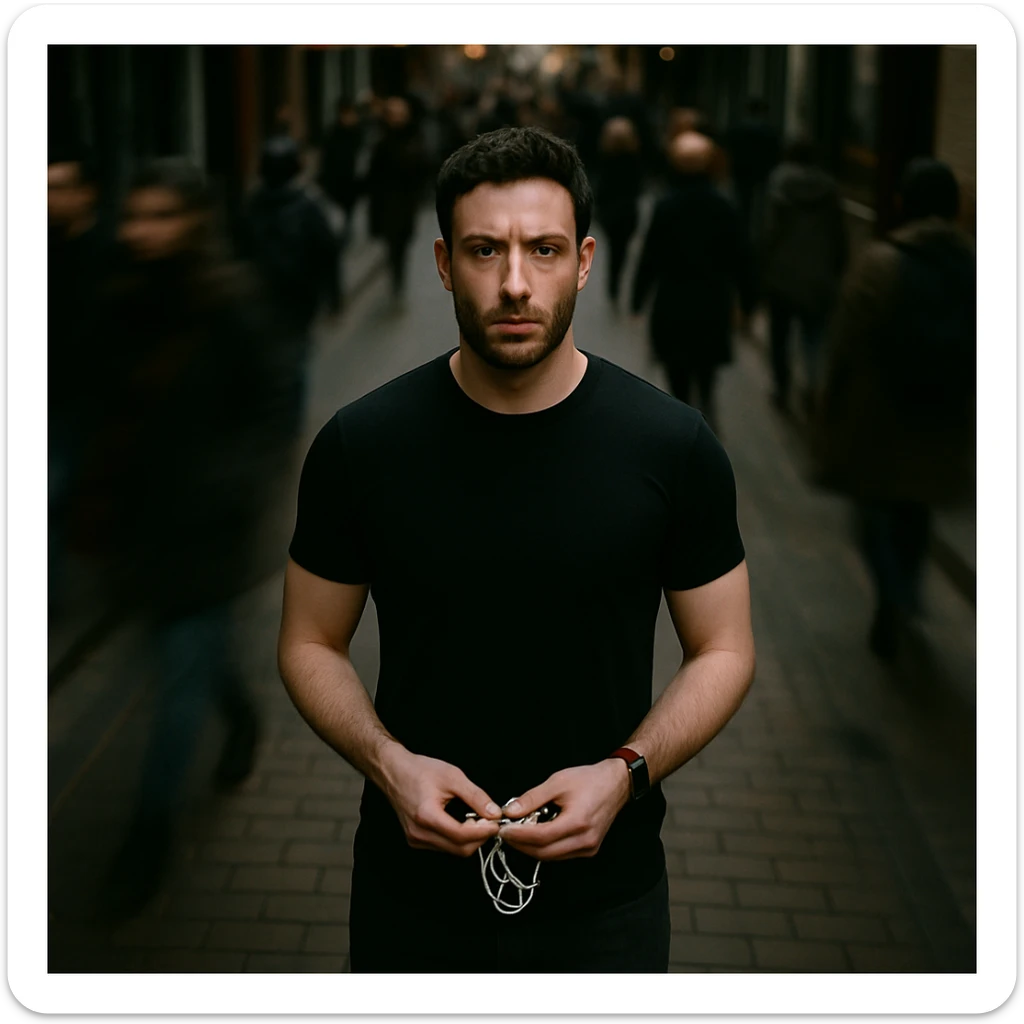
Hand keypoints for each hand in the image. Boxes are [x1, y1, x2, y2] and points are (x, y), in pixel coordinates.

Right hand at [378, 745, 501, 857]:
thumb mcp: (452, 776)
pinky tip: (462, 823)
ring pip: (453, 850)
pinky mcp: (416, 840)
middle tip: (490, 820)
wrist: (393, 771)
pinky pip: (443, 846)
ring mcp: (416, 839)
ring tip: (477, 819)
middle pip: (460, 849)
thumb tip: (495, 813)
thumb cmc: (419, 770)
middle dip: (479, 837)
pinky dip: (457, 838)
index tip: (497, 822)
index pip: (462, 836)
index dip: (484, 831)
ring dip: (469, 839)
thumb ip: (475, 796)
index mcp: (426, 816)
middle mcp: (419, 833)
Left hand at [496, 760, 630, 861]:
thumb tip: (509, 811)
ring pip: (551, 856)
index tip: (502, 828)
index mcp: (578, 822)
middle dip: (520, 844)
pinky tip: (536, 834)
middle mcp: (585, 840)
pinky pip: (560, 854)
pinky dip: (544, 847)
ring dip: (531, 847)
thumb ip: (532, 798)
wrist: (616, 784)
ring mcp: (588, 848)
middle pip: (544, 852)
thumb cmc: (589, 779)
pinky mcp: (588, 850)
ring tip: (517, 832)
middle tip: (505, 832)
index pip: (541, 837)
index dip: (518, 835)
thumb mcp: (557, 782)